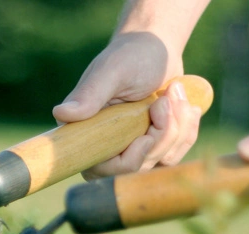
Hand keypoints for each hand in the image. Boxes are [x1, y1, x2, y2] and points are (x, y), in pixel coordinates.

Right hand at [53, 32, 202, 177]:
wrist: (157, 49)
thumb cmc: (130, 56)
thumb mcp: (111, 72)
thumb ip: (89, 95)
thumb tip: (60, 114)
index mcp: (86, 132)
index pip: (100, 170)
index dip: (127, 162)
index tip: (146, 137)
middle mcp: (106, 145)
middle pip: (138, 168)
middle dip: (162, 135)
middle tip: (166, 98)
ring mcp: (132, 148)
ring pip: (160, 161)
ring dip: (177, 127)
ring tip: (175, 93)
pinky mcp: (155, 147)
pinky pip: (175, 154)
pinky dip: (187, 129)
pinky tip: (185, 104)